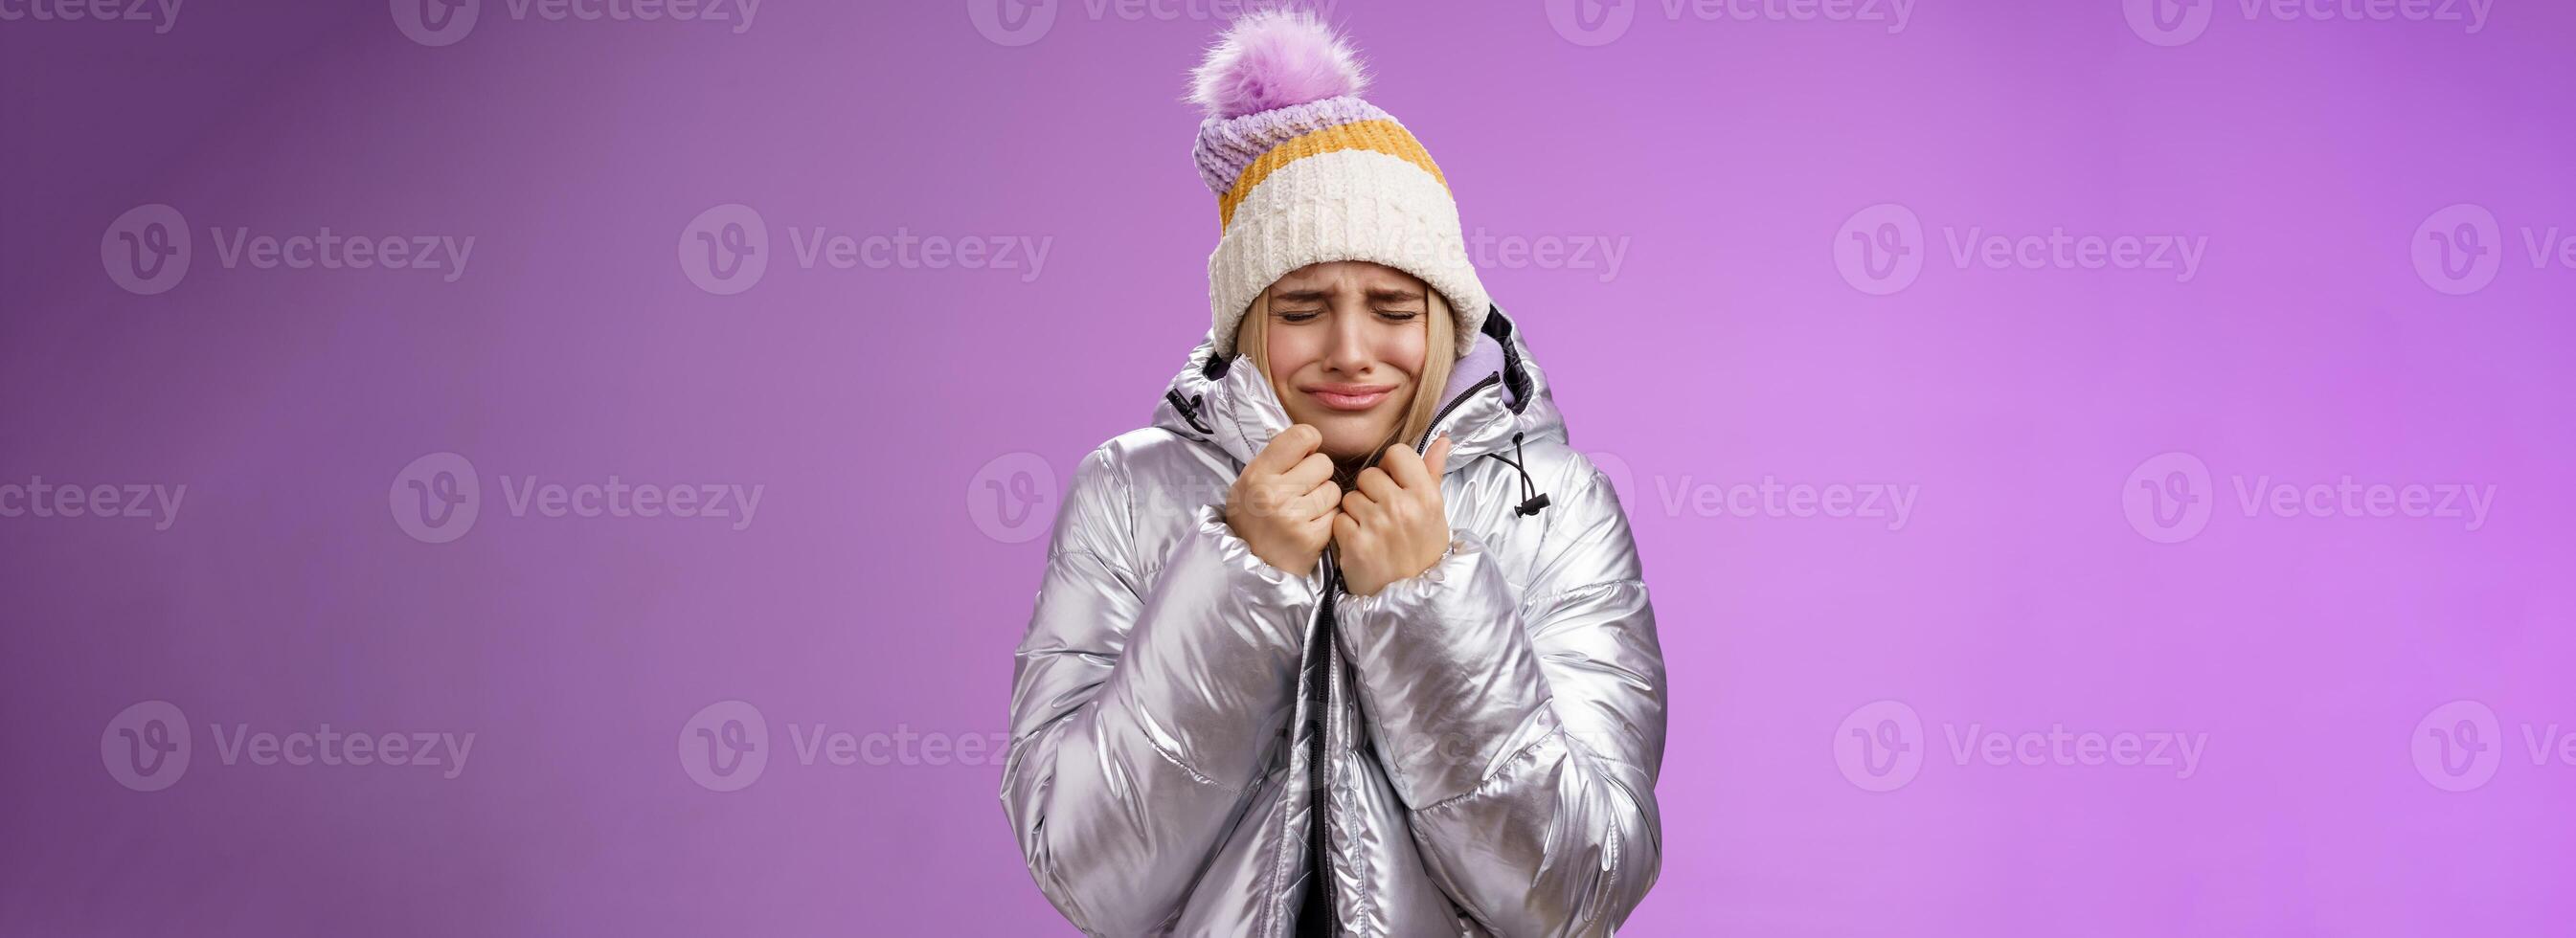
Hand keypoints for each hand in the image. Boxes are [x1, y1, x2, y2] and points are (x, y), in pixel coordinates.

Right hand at [1225, 424, 1340, 574]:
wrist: (1249, 568)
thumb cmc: (1253, 520)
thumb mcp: (1249, 483)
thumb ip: (1276, 460)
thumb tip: (1309, 437)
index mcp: (1258, 473)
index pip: (1301, 435)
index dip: (1310, 442)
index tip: (1306, 454)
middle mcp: (1274, 493)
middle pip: (1324, 463)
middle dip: (1318, 476)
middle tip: (1302, 491)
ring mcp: (1293, 517)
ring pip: (1334, 489)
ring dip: (1325, 499)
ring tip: (1305, 511)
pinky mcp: (1311, 538)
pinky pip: (1336, 514)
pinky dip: (1327, 520)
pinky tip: (1310, 527)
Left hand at [1332, 434, 1454, 596]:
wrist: (1413, 599)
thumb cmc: (1423, 551)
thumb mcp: (1435, 512)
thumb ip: (1432, 472)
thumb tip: (1442, 438)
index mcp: (1425, 495)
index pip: (1397, 454)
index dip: (1391, 467)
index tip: (1394, 484)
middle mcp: (1402, 507)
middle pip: (1369, 475)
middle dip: (1372, 492)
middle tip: (1383, 515)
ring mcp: (1377, 525)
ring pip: (1351, 497)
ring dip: (1357, 512)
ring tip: (1373, 531)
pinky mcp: (1355, 544)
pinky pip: (1339, 520)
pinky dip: (1345, 531)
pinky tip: (1362, 543)